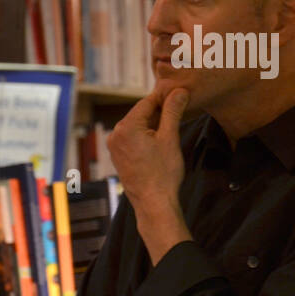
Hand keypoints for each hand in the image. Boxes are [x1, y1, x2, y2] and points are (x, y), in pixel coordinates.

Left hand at [108, 83, 192, 263]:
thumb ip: (173, 112)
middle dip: (159, 111)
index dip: (164, 97)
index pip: (147, 102)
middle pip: (141, 114)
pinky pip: (132, 138)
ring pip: (137, 126)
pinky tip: (160, 141)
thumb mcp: (170, 138)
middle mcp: (115, 134)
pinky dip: (146, 135)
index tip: (180, 93)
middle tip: (179, 109)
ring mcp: (115, 146)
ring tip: (172, 126)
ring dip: (153, 124)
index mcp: (126, 127)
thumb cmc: (163, 173)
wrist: (154, 203)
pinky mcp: (118, 156)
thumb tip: (179, 91)